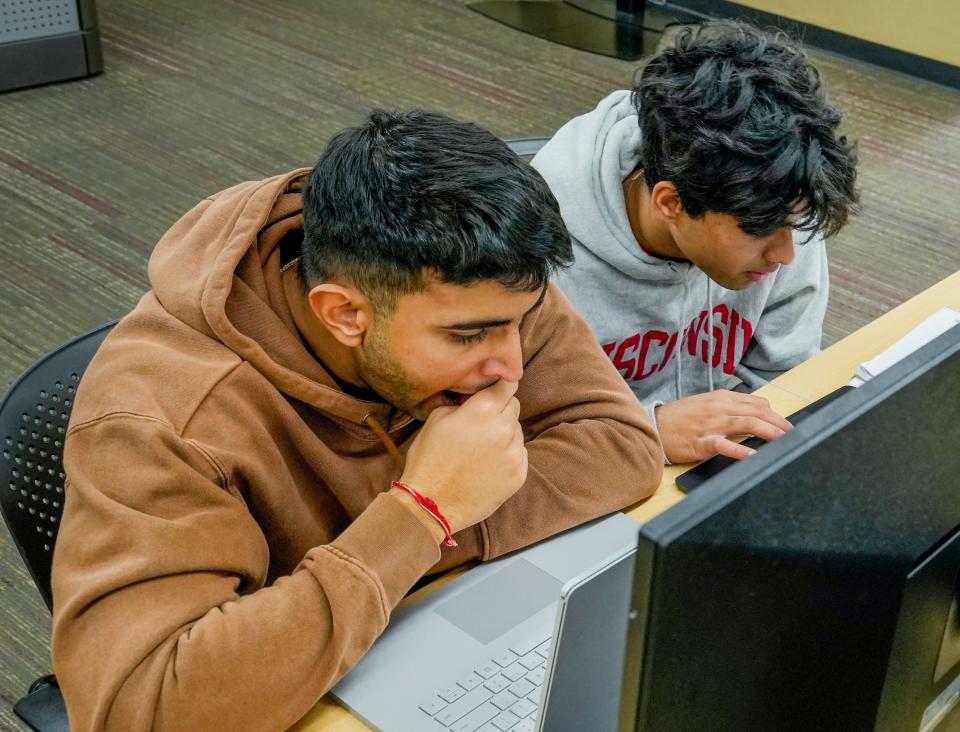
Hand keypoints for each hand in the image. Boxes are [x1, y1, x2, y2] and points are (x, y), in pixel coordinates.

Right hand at [398, 379, 526, 534]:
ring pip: (517, 431)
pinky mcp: (519, 474)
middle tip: (480, 426)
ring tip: (480, 451)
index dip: (502, 385)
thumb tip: (477, 398)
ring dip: (504, 435)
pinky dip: (507, 457)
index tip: (497, 390)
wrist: (431, 504)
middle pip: (514, 406)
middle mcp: (504, 427)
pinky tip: (487, 466)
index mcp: (483, 409)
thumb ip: (464, 402)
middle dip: (500, 411)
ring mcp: (514, 452)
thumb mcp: (437, 418)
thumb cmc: (428, 459)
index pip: (508, 383)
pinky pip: (519, 455)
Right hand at [655, 390, 792, 463]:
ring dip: (771, 433)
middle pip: (758, 412)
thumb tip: (753, 414)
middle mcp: (719, 408)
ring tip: (786, 441)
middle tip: (795, 435)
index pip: (757, 403)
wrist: (654, 426)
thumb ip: (728, 407)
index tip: (785, 425)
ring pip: (749, 424)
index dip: (775, 414)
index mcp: (721, 398)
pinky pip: (727, 445)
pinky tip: (755, 455)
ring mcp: (712, 424)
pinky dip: (743, 450)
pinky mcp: (703, 441)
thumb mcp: (705, 405)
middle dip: (780, 424)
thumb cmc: (679, 418)